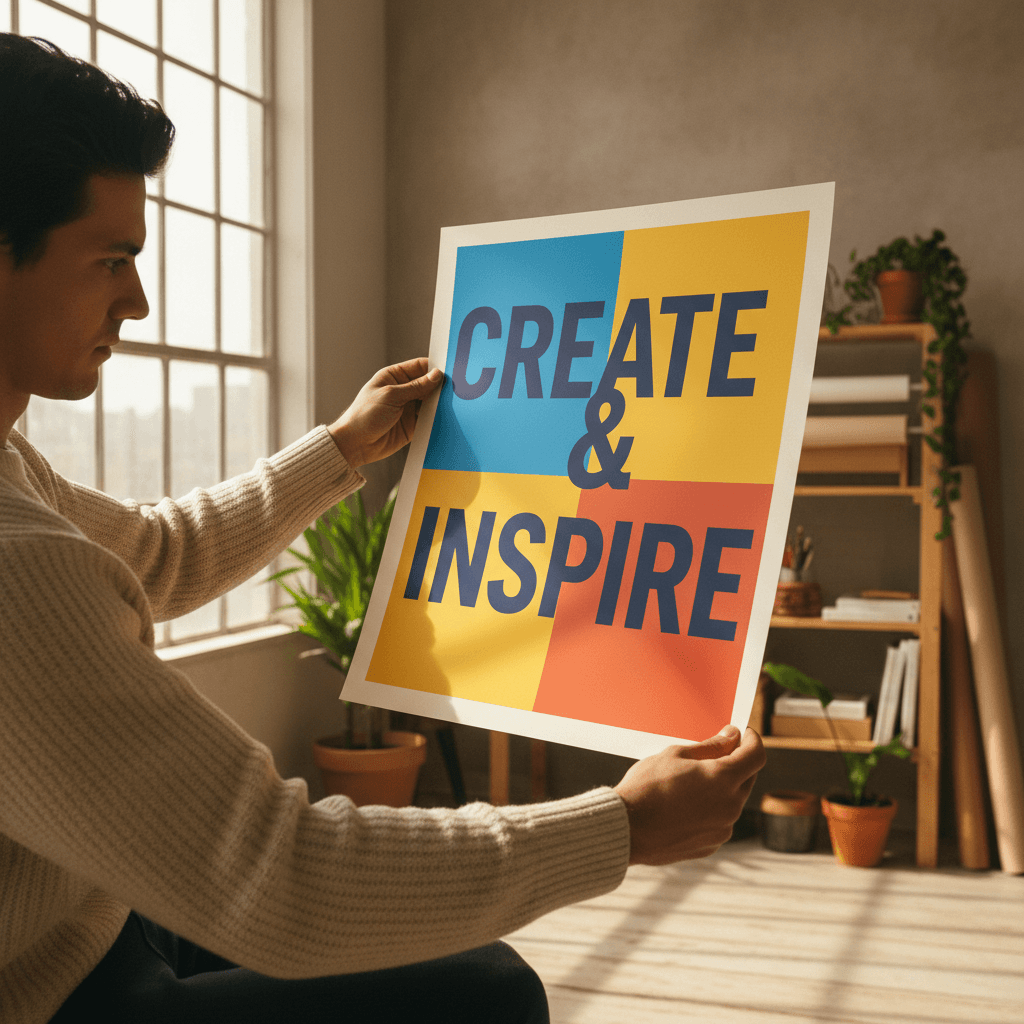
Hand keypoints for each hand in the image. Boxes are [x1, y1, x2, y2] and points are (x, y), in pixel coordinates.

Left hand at [328, 359, 443, 467]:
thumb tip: (436, 376)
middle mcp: (403, 391)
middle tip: (457, 389)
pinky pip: (430, 420)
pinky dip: (438, 419)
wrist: (355, 444)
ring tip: (453, 404)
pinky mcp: (413, 426)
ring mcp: (409, 409)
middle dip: (441, 387)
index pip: (419, 367)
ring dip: (440, 404)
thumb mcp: (390, 396)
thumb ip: (415, 387)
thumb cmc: (364, 416)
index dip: (434, 368)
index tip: (450, 371)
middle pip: (428, 385)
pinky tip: (447, 417)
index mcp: (394, 377)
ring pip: (431, 403)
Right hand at [614, 726, 765, 865]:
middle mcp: (730, 806)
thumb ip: (711, 746)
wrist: (626, 829)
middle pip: (747, 777)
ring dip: (722, 788)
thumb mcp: (676, 754)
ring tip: (690, 782)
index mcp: (724, 779)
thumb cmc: (646, 787)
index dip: (751, 740)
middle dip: (736, 762)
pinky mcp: (711, 845)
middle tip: (714, 753)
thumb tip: (732, 737)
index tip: (741, 734)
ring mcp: (722, 829)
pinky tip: (685, 805)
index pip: (756, 755)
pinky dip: (711, 810)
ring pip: (733, 801)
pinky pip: (720, 821)